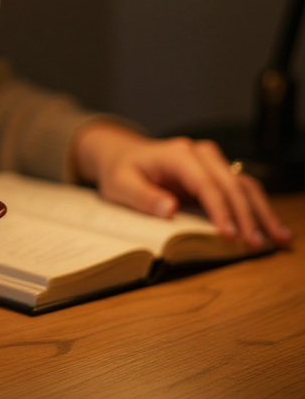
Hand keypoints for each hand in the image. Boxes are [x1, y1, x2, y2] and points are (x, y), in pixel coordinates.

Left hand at [72, 122, 292, 247]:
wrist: (124, 154)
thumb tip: (170, 209)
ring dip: (262, 212)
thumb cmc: (121, 171)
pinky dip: (258, 208)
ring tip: (277, 239)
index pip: (205, 183)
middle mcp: (201, 154)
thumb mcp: (120, 184)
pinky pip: (243, 190)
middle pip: (231, 184)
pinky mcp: (218, 173)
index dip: (219, 209)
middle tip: (256, 244)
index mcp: (178, 154)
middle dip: (246, 215)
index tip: (229, 235)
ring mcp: (213, 162)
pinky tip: (271, 228)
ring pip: (245, 185)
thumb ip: (143, 197)